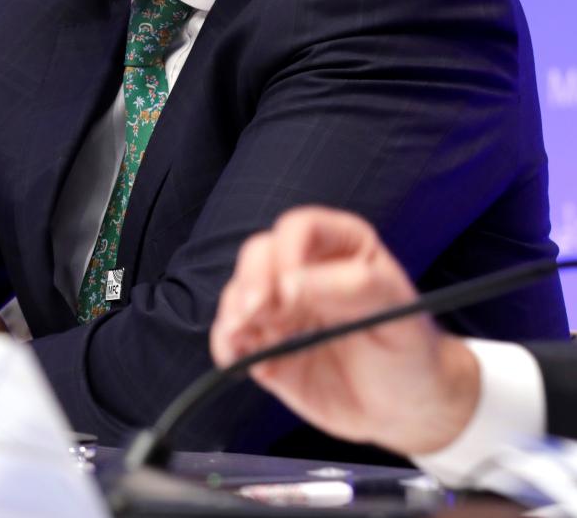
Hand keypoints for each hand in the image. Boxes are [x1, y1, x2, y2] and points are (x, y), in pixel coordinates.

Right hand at [210, 206, 479, 455]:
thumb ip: (353, 289)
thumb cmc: (411, 354)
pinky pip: (232, 337)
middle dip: (251, 280)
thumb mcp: (399, 317)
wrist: (409, 410)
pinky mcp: (265, 345)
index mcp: (341, 249)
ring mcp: (281, 309)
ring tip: (243, 337)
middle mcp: (304, 272)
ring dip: (234, 313)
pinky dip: (226, 346)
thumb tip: (291, 283)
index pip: (301, 228)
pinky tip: (238, 359)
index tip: (289, 284)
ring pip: (239, 293)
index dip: (289, 249)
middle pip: (259, 255)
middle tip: (255, 311)